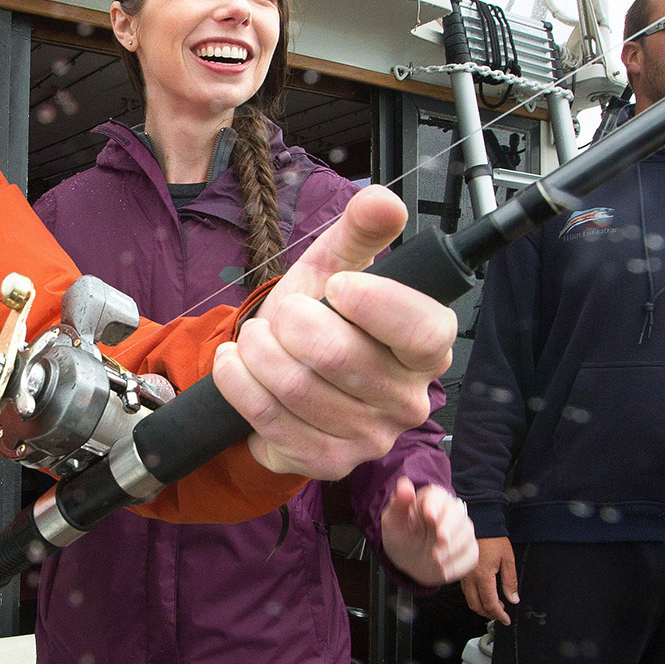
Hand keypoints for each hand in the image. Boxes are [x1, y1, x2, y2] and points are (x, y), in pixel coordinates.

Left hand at [213, 187, 455, 478]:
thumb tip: (382, 201)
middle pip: (340, 356)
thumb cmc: (320, 320)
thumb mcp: (338, 266)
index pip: (420, 329)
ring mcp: (370, 437)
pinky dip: (239, 382)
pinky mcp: (328, 463)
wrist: (282, 375)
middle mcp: (408, 398)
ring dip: (258, 351)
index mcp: (426, 346)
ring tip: (256, 338)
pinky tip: (237, 366)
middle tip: (281, 313)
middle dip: (290, 322)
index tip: (337, 287)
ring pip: (296, 387)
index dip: (374, 304)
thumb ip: (360, 231)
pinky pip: (270, 418)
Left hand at [379, 481, 480, 586]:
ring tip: (436, 559)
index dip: (435, 505)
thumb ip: (399, 504)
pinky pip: (471, 555)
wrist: (409, 561)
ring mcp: (461, 532)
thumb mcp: (393, 522)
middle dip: (449, 528)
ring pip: (467, 534)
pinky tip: (443, 570)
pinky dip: (459, 564)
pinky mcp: (468, 550)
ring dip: (452, 549)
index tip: (429, 516)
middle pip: (457, 515)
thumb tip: (404, 484)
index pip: (438, 497)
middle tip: (440, 540)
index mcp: (431, 500)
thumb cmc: (401, 537)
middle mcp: (449, 513)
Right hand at [459, 536, 519, 624]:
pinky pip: (466, 591)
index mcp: (483, 576)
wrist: (480, 524)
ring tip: (494, 606)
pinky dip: (475, 598)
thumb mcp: (508, 559)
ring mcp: (464, 575)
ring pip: (470, 600)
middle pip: (477, 606)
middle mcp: (471, 578)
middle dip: (489, 614)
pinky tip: (484, 594)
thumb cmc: (493, 538)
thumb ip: (510, 581)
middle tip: (500, 615)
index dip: (499, 615)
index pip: (491, 604)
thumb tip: (513, 598)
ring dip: (481, 607)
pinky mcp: (462, 571)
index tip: (506, 619)